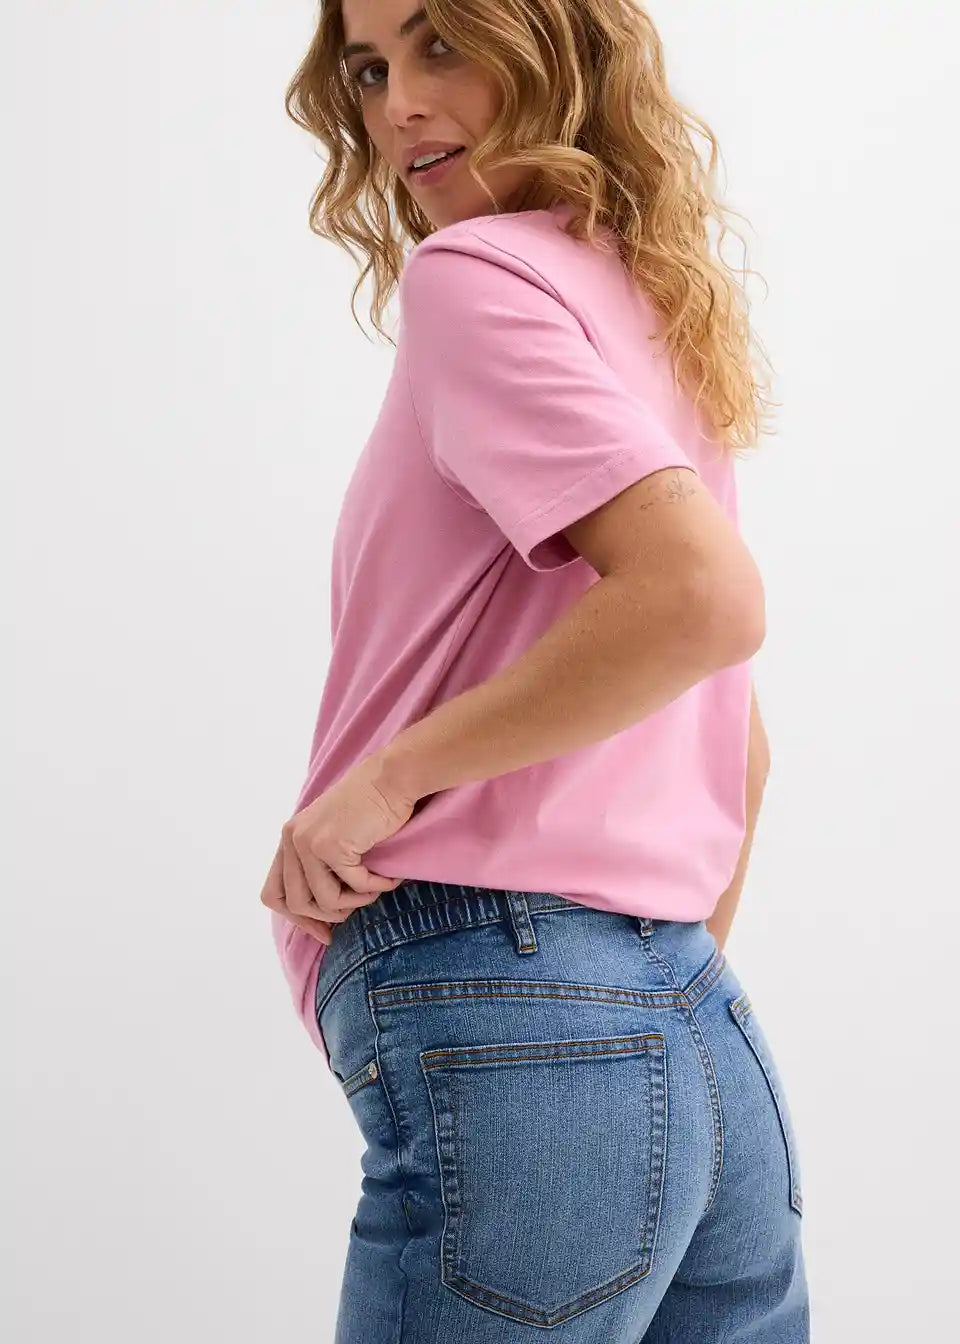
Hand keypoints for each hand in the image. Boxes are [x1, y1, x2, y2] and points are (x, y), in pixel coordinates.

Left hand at [260, 753, 415, 945]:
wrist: (392, 778)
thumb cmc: (372, 806)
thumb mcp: (334, 835)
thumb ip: (319, 865)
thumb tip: (322, 914)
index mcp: (289, 837)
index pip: (273, 893)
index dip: (297, 918)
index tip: (324, 932)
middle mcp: (291, 839)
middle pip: (295, 903)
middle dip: (327, 917)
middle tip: (354, 915)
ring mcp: (308, 842)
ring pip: (325, 901)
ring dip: (356, 902)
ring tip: (376, 890)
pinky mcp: (332, 846)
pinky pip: (353, 886)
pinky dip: (375, 887)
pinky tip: (390, 878)